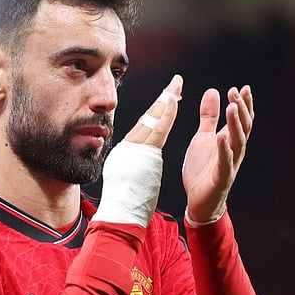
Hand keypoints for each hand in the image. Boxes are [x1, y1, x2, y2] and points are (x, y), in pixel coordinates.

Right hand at [94, 76, 183, 226]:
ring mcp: (137, 149)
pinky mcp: (144, 154)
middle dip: (164, 99)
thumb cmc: (122, 199)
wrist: (119, 211)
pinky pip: (158, 130)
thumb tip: (135, 155)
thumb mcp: (125, 174)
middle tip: (176, 82)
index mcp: (127, 150)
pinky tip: (172, 102)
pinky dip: (165, 114)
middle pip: (150, 117)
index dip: (157, 109)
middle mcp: (131, 146)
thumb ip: (133, 162)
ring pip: (154, 120)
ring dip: (166, 102)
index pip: (146, 124)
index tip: (168, 96)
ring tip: (176, 87)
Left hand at [182, 85, 253, 223]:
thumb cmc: (203, 170)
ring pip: (237, 142)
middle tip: (235, 92)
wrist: (198, 201)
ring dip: (235, 124)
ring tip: (232, 107)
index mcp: (230, 141)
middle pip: (243, 127)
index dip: (244, 104)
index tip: (243, 87)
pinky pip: (225, 162)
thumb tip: (213, 91)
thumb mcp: (203, 137)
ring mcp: (230, 164)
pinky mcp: (221, 178)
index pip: (242, 119)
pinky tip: (221, 136)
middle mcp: (234, 151)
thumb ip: (209, 116)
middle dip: (241, 109)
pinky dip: (224, 149)